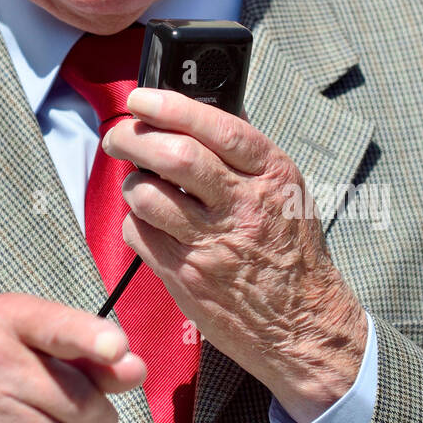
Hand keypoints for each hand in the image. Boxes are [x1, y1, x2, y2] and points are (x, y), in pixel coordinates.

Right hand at [0, 293, 146, 422]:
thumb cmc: (2, 367)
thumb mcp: (40, 345)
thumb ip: (92, 356)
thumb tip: (135, 370)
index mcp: (8, 316)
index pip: (57, 327)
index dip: (91, 338)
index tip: (117, 348)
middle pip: (77, 399)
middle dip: (97, 414)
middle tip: (86, 411)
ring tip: (43, 421)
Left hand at [103, 88, 368, 422]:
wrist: (302, 324)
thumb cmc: (290, 251)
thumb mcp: (287, 192)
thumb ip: (244, 156)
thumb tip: (195, 113)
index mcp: (273, 177)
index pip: (218, 129)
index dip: (172, 107)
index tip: (142, 98)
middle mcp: (244, 207)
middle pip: (174, 157)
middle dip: (134, 138)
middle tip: (119, 136)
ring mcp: (213, 244)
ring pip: (148, 195)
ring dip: (132, 183)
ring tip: (139, 184)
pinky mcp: (186, 275)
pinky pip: (140, 233)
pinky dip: (135, 220)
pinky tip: (150, 221)